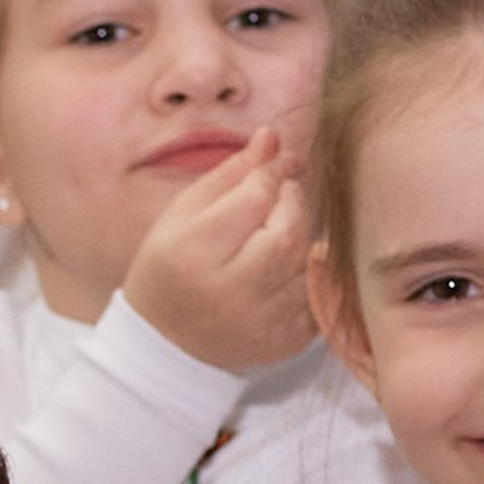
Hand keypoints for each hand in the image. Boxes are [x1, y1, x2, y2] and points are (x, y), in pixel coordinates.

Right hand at [122, 132, 315, 374]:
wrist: (167, 346)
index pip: (255, 198)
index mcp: (194, 252)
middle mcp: (230, 290)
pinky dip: (307, 276)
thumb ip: (230, 174)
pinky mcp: (286, 342)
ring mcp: (261, 321)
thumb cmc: (170, 268)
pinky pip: (317, 294)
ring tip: (274, 239)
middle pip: (290, 230)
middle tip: (281, 199)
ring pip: (308, 261)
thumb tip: (272, 137)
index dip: (270, 176)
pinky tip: (280, 275)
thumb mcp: (183, 214)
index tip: (271, 170)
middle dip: (294, 204)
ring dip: (300, 240)